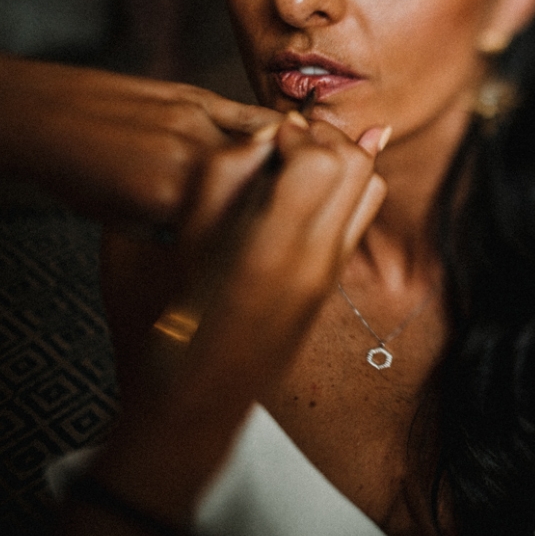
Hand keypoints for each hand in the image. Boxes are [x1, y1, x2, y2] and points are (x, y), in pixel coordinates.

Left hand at [0, 53, 278, 225]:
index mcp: (173, 202)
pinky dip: (272, 130)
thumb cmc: (74, 175)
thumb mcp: (125, 223)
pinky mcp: (195, 97)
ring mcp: (196, 124)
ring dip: (285, 167)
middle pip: (264, 187)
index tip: (276, 244)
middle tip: (298, 214)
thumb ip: (179, 231)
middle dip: (283, 203)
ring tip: (302, 180)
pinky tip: (289, 139)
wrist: (37, 117)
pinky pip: (250, 116)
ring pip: (265, 150)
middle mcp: (191, 161)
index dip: (264, 236)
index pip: (241, 224)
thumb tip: (220, 240)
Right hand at [95, 114, 387, 522]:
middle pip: (359, 169)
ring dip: (341, 162)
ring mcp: (327, 277)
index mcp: (277, 247)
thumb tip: (261, 138)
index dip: (295, 131)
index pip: (324, 159)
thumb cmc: (167, 327)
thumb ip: (221, 180)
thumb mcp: (179, 242)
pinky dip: (343, 191)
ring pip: (367, 194)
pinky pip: (356, 223)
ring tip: (297, 158)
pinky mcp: (326, 288)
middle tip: (287, 136)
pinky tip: (305, 186)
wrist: (193, 404)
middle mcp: (317, 261)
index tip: (265, 134)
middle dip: (326, 138)